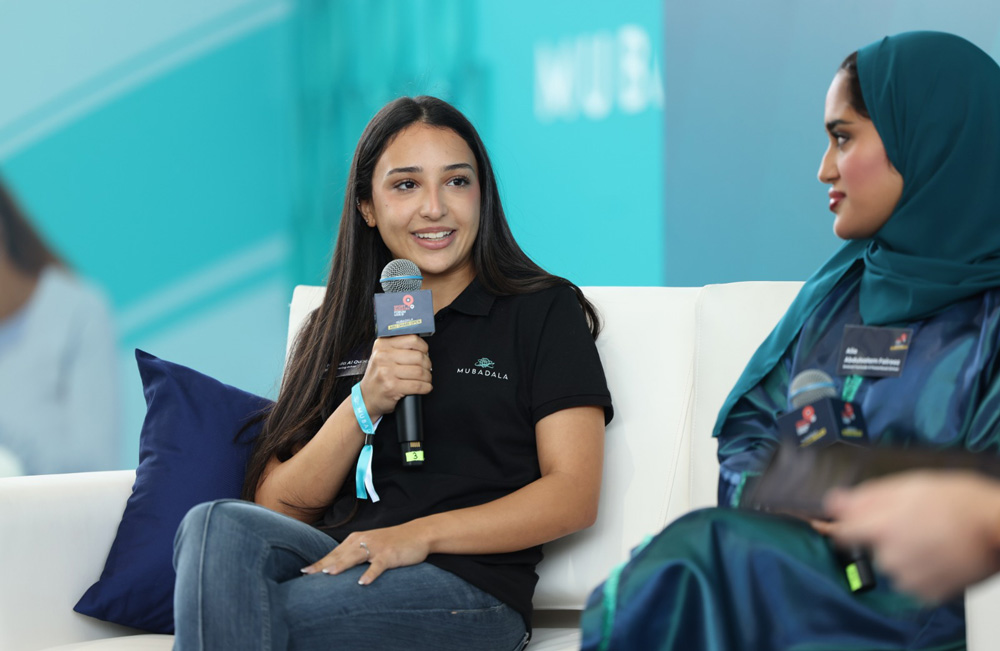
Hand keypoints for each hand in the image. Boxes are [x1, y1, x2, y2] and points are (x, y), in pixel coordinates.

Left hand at [299, 522, 430, 584]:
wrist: (419, 533)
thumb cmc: (392, 542)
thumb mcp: (371, 544)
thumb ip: (355, 554)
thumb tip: (336, 569)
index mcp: (357, 539)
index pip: (334, 552)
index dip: (319, 562)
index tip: (304, 572)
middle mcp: (364, 541)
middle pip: (340, 554)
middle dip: (323, 564)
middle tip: (307, 574)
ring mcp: (377, 548)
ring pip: (356, 556)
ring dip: (342, 564)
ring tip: (328, 574)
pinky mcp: (389, 555)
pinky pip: (378, 566)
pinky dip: (370, 574)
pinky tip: (362, 583)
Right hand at [359, 335, 431, 419]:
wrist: (367, 397)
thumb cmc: (378, 376)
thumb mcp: (383, 355)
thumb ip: (399, 347)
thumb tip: (423, 349)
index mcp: (382, 344)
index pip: (413, 340)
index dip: (423, 348)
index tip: (424, 353)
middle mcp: (383, 356)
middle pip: (419, 356)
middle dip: (427, 365)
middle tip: (426, 369)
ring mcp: (387, 372)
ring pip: (420, 372)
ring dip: (427, 377)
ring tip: (426, 379)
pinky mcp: (392, 387)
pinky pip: (417, 386)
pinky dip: (425, 387)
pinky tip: (425, 387)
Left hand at [823, 470, 999, 600]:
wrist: (997, 528)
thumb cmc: (957, 502)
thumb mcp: (908, 485)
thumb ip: (866, 497)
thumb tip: (833, 502)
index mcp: (881, 529)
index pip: (842, 534)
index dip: (845, 526)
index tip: (851, 522)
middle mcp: (890, 558)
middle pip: (872, 548)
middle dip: (885, 536)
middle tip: (913, 523)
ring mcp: (909, 579)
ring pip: (893, 565)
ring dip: (905, 553)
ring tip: (931, 538)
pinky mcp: (927, 595)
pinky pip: (913, 581)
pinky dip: (922, 570)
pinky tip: (939, 555)